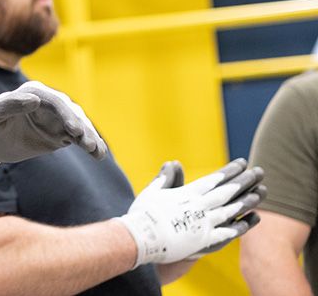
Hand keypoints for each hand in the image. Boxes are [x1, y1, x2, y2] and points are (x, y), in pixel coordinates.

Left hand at [0, 80, 107, 180]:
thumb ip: (10, 104)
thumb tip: (34, 99)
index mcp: (32, 91)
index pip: (54, 101)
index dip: (65, 114)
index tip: (74, 130)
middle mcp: (47, 102)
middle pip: (70, 112)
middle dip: (81, 127)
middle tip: (87, 144)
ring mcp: (55, 118)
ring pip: (78, 125)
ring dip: (89, 136)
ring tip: (96, 151)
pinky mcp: (59, 134)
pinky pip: (77, 138)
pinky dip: (89, 144)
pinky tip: (99, 153)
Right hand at [116, 158, 265, 265]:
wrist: (141, 239)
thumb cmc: (144, 214)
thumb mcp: (153, 191)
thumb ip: (166, 177)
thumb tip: (173, 163)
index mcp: (188, 193)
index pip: (214, 179)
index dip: (230, 170)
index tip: (242, 163)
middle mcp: (199, 206)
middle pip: (228, 192)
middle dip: (245, 181)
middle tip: (259, 172)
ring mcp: (204, 224)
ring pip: (232, 210)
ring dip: (248, 200)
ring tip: (261, 192)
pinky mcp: (205, 240)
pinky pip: (228, 232)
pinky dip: (241, 225)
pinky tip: (252, 219)